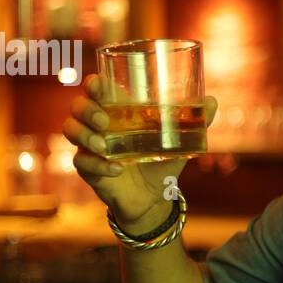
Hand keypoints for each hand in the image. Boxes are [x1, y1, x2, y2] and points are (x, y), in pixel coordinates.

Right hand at [63, 74, 217, 232]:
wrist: (154, 198)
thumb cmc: (161, 163)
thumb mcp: (180, 143)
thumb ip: (195, 122)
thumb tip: (212, 101)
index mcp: (118, 112)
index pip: (96, 90)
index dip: (92, 84)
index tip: (98, 84)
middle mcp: (99, 127)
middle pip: (77, 107)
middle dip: (86, 110)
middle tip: (105, 121)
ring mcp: (90, 147)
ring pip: (71, 131)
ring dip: (85, 135)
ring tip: (104, 146)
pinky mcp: (89, 170)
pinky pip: (82, 163)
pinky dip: (98, 165)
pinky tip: (116, 170)